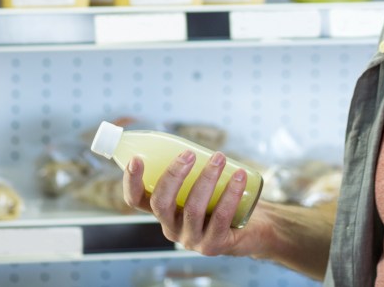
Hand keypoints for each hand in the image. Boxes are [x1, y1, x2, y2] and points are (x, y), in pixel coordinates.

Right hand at [122, 150, 250, 256]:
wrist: (252, 229)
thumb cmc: (222, 199)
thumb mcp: (201, 185)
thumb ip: (191, 168)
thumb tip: (189, 138)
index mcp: (164, 211)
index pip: (136, 200)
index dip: (131, 182)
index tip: (137, 158)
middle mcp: (172, 228)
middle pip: (161, 204)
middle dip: (173, 175)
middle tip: (189, 154)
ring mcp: (191, 239)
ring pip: (192, 209)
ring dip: (206, 179)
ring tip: (219, 157)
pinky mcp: (213, 245)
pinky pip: (220, 217)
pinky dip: (230, 194)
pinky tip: (239, 177)